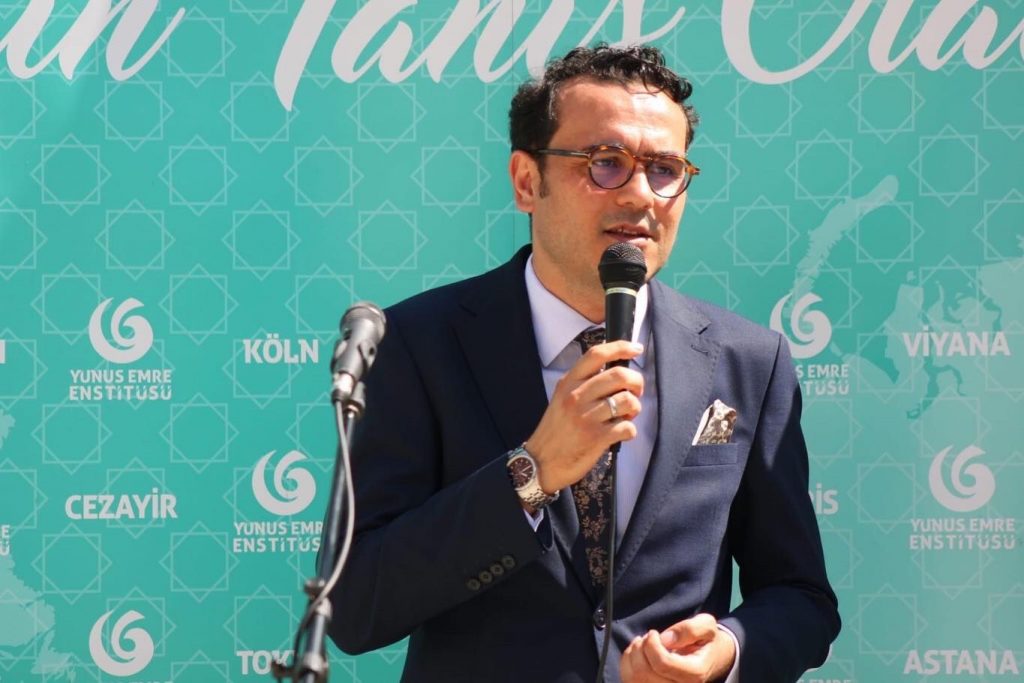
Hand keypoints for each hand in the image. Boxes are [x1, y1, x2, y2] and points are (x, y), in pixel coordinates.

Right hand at [525, 340, 643, 492]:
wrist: (540, 462)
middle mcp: (577, 396)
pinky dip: (630, 430)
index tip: (636, 349)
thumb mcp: (561, 398)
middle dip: (637, 382)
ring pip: (628, 401)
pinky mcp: (596, 438)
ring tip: (626, 416)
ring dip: (635, 409)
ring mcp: (587, 417)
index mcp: (568, 383)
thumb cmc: (556, 430)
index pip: (596, 355)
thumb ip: (583, 384)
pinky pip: (628, 427)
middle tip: (636, 392)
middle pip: (619, 375)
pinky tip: (621, 433)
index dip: (621, 347)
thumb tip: (615, 373)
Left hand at [620, 614, 736, 682]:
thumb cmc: (706, 641)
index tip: (654, 633)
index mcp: (695, 673)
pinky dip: (627, 663)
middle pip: (644, 674)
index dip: (651, 644)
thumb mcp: (707, 626)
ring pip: (635, 679)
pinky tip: (637, 653)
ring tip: (642, 644)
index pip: (662, 664)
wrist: (711, 657)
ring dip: (632, 655)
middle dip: (640, 648)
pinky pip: (630, 680)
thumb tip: (666, 639)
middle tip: (648, 637)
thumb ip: (691, 628)